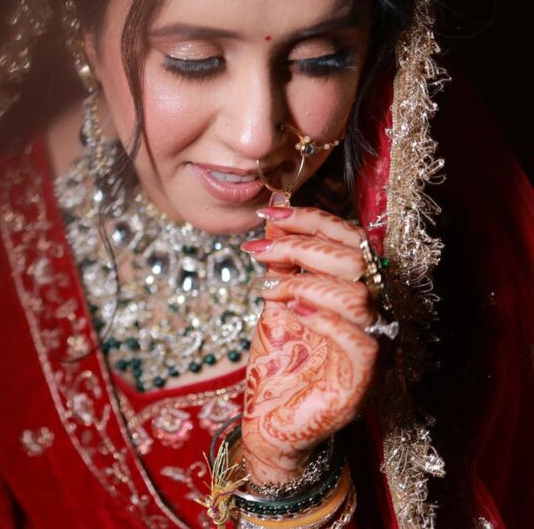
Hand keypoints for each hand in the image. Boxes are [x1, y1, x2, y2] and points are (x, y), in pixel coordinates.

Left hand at [238, 206, 378, 484]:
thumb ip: (283, 261)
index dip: (312, 218)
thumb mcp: (277, 299)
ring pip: (358, 295)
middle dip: (300, 246)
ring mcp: (374, 347)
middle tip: (258, 249)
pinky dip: (320, 318)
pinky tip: (288, 311)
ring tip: (269, 289)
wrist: (271, 420)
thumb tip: (275, 214)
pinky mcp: (363, 380)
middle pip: (355, 259)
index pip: (350, 238)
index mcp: (358, 289)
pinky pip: (359, 340)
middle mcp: (374, 314)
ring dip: (304, 283)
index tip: (269, 212)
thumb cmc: (280, 361)